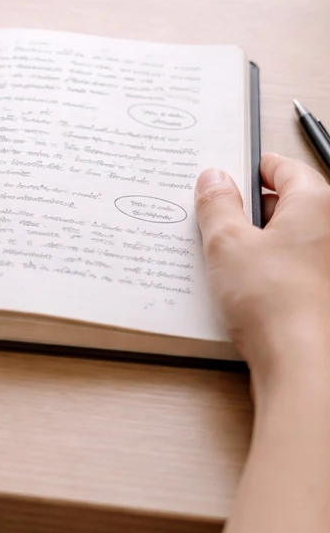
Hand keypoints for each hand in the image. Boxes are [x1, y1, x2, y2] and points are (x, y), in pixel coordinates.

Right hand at [195, 153, 329, 388]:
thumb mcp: (226, 243)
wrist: (304, 366)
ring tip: (223, 260)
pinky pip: (293, 267)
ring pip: (288, 238)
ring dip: (256, 243)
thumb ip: (217, 204)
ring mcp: (329, 263)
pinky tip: (242, 287)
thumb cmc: (275, 303)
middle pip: (288, 202)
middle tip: (213, 221)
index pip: (283, 166)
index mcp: (318, 203)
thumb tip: (214, 180)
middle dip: (248, 210)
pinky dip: (268, 269)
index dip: (247, 169)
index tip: (222, 178)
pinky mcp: (323, 292)